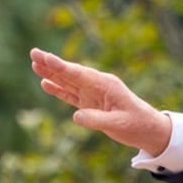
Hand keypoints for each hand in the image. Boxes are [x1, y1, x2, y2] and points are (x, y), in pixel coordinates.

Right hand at [31, 48, 171, 155]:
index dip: (61, 67)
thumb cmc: (137, 124)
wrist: (149, 130)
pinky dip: (58, 89)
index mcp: (106, 85)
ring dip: (52, 74)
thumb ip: (97, 120)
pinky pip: (71, 95)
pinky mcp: (91, 105)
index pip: (79, 74)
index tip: (45, 57)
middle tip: (33, 52)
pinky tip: (46, 83)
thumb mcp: (119, 123)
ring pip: (68, 82)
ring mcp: (94, 94)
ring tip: (34, 63)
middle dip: (51, 64)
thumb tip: (75, 116)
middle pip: (71, 73)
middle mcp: (98, 86)